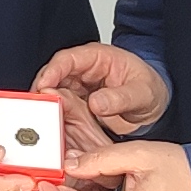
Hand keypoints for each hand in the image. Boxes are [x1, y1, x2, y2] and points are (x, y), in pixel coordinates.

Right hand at [33, 41, 165, 152]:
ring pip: (54, 95)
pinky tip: (56, 132)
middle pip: (53, 77)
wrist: (153, 104)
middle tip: (37, 111)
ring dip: (48, 109)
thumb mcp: (142, 94)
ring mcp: (78, 88)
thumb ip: (121, 98)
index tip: (43, 86)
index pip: (67, 59)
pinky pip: (62, 110)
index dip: (52, 71)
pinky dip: (57, 120)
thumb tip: (96, 103)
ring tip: (44, 126)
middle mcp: (83, 71)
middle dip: (42, 93)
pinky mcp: (77, 104)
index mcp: (97, 58)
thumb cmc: (149, 89)